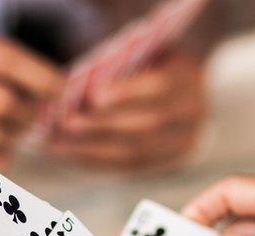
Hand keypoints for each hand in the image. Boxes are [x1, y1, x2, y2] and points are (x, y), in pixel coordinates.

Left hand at [46, 50, 205, 168]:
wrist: (178, 84)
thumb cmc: (147, 60)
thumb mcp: (139, 51)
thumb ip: (118, 65)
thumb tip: (77, 89)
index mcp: (188, 76)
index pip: (161, 86)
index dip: (127, 92)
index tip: (92, 94)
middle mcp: (193, 113)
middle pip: (147, 125)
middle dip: (104, 125)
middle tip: (67, 122)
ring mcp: (185, 141)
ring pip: (137, 152)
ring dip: (95, 148)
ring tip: (61, 142)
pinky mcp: (170, 160)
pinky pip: (131, 166)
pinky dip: (99, 160)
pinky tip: (73, 154)